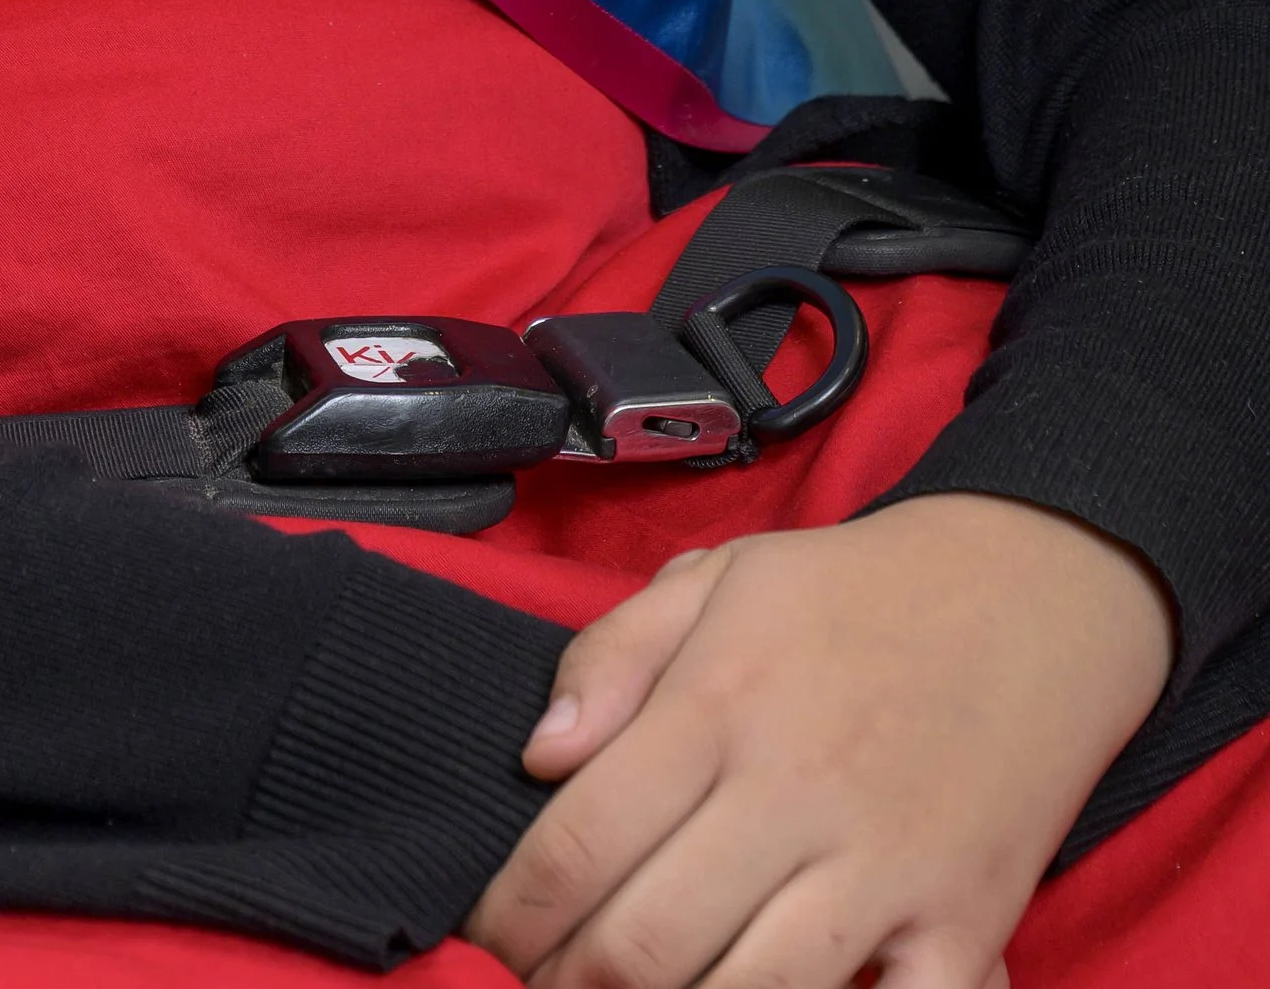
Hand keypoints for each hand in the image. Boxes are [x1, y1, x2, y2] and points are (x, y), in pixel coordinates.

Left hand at [461, 493, 1173, 987]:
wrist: (1036, 596)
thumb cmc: (855, 594)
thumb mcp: (720, 577)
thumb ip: (611, 656)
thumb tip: (537, 758)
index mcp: (719, 705)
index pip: (581, 842)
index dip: (513, 914)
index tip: (487, 937)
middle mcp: (796, 793)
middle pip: (648, 945)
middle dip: (573, 988)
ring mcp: (888, 870)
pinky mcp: (970, 926)